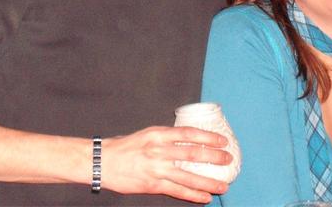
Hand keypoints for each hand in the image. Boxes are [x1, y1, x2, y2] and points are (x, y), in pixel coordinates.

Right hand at [102, 126, 230, 202]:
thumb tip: (187, 141)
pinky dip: (193, 195)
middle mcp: (159, 149)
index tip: (222, 140)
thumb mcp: (147, 134)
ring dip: (208, 182)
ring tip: (223, 185)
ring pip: (188, 176)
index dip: (208, 136)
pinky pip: (177, 191)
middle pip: (192, 154)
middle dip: (213, 157)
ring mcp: (156, 168)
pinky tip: (205, 197)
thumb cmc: (125, 147)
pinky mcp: (152, 184)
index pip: (189, 133)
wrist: (103, 161)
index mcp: (158, 134)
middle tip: (228, 159)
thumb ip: (166, 138)